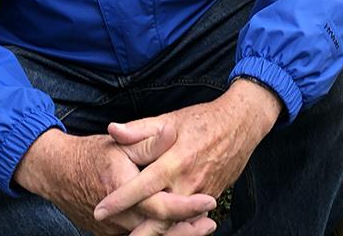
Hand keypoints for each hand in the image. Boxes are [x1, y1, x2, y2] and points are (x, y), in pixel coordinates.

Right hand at [14, 128, 218, 235]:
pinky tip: (177, 230)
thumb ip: (146, 139)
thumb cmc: (93, 155)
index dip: (186, 206)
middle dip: (187, 230)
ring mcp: (112, 229)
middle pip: (158, 229)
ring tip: (201, 228)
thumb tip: (170, 132)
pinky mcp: (110, 235)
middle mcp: (116, 215)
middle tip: (211, 224)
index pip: (160, 204)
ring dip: (176, 234)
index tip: (210, 201)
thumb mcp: (119, 143)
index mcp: (121, 187)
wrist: (58, 174)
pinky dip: (159, 235)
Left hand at [92, 79, 282, 223]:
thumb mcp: (170, 119)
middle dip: (138, 232)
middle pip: (160, 216)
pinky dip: (175, 229)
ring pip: (176, 223)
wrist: (241, 125)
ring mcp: (203, 193)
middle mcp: (189, 182)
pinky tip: (160, 233)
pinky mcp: (212, 198)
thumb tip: (113, 130)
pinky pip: (191, 220)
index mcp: (175, 161)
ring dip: (156, 233)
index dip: (120, 200)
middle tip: (112, 232)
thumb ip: (139, 129)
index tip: (100, 210)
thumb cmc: (202, 120)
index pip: (143, 186)